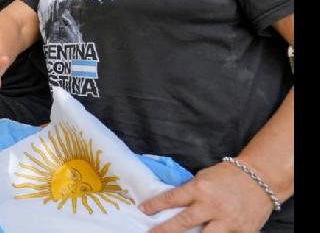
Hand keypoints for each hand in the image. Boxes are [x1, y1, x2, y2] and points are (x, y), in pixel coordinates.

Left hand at [140, 161, 273, 231]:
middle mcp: (212, 205)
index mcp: (200, 188)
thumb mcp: (203, 177)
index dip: (155, 206)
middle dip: (164, 231)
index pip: (172, 198)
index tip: (142, 210)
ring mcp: (228, 221)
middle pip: (183, 223)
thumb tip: (171, 203)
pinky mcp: (242, 232)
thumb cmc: (227, 176)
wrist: (260, 178)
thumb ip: (190, 191)